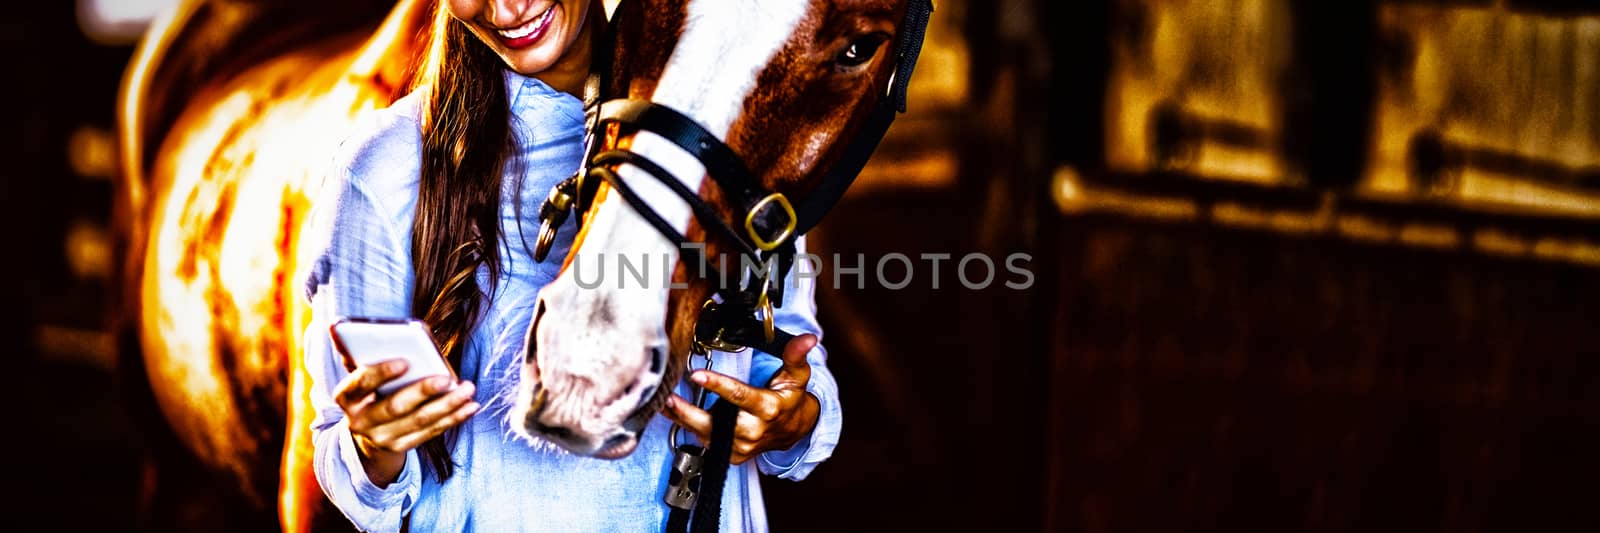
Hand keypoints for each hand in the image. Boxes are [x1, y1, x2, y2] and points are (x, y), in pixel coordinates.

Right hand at [332, 360, 479, 485]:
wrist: (368, 428)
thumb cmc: (370, 388)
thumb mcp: (361, 371)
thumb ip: (359, 352)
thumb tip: (340, 327)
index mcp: (346, 397)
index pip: (360, 384)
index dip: (380, 373)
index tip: (405, 361)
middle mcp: (360, 422)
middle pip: (394, 406)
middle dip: (423, 391)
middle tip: (447, 378)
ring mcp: (380, 438)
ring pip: (418, 421)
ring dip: (447, 405)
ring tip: (467, 389)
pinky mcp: (399, 447)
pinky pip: (430, 433)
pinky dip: (452, 419)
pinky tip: (470, 406)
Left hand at [662, 334, 821, 463]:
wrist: (794, 432)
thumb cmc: (790, 399)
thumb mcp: (797, 376)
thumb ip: (795, 355)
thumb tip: (808, 338)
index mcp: (767, 409)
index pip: (740, 396)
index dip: (718, 385)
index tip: (697, 375)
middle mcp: (753, 430)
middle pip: (715, 422)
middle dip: (688, 411)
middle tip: (666, 397)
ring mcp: (741, 446)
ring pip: (704, 433)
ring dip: (681, 418)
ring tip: (662, 401)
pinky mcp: (732, 454)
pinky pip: (705, 441)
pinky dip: (687, 426)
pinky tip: (673, 412)